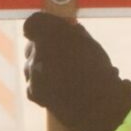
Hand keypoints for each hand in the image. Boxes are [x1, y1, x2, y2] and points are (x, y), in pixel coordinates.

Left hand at [22, 12, 130, 130]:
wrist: (98, 108)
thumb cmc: (99, 73)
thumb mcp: (91, 44)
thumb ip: (74, 33)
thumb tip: (66, 28)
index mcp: (51, 35)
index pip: (34, 22)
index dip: (44, 25)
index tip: (54, 30)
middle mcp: (35, 52)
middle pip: (32, 44)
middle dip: (44, 47)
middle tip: (63, 54)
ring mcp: (31, 73)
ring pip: (32, 63)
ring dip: (43, 66)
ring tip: (65, 75)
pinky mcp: (32, 92)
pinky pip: (33, 81)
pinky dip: (43, 83)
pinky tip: (60, 88)